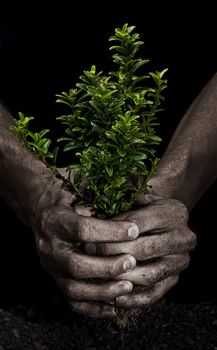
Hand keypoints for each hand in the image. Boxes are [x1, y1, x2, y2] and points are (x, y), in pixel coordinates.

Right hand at [31, 168, 138, 317]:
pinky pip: (72, 301)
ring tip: (129, 285)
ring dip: (103, 290)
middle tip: (132, 261)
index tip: (134, 229)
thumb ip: (101, 186)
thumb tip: (134, 183)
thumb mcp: (79, 183)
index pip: (82, 229)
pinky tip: (115, 306)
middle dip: (107, 266)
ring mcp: (50, 266)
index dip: (110, 231)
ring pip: (74, 288)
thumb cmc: (65, 193)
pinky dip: (94, 308)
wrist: (40, 206)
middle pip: (76, 264)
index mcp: (54, 220)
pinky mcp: (55, 278)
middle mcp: (48, 246)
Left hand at [85, 194, 196, 308]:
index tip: (89, 239)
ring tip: (99, 277)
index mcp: (173, 213)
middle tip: (90, 257)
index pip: (137, 224)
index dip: (111, 232)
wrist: (170, 224)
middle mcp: (182, 238)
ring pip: (149, 274)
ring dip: (121, 278)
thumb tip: (94, 208)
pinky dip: (134, 300)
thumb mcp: (139, 198)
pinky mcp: (175, 280)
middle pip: (143, 249)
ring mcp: (181, 261)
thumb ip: (123, 201)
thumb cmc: (146, 209)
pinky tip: (115, 298)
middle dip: (112, 254)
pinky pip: (154, 294)